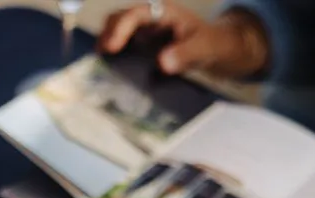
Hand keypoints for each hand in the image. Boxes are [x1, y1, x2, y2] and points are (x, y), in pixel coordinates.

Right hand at [97, 2, 268, 77]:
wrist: (214, 48)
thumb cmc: (211, 43)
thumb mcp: (204, 48)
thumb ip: (186, 54)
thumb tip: (162, 63)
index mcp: (164, 13)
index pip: (136, 14)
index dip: (121, 28)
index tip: (112, 47)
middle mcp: (150, 18)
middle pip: (120, 17)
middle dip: (108, 33)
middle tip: (101, 55)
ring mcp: (144, 30)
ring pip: (117, 29)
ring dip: (106, 42)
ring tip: (100, 61)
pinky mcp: (141, 43)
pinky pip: (122, 44)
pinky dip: (113, 53)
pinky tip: (108, 68)